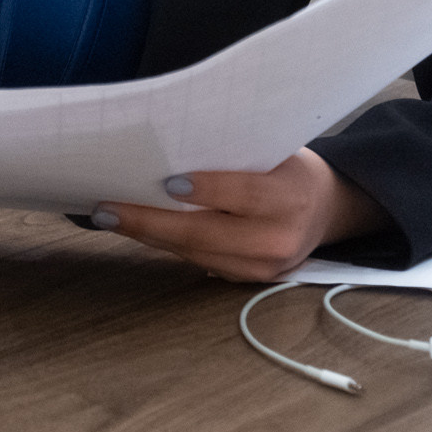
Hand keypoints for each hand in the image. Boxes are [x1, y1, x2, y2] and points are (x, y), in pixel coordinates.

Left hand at [88, 149, 388, 282]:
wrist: (325, 208)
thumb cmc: (286, 167)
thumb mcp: (273, 150)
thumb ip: (233, 154)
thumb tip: (168, 151)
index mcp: (291, 197)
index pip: (244, 194)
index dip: (206, 189)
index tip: (166, 181)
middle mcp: (279, 239)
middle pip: (206, 234)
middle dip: (150, 222)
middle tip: (106, 210)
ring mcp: (264, 268)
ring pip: (195, 253)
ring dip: (148, 236)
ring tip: (110, 219)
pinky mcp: (248, 281)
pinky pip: (198, 262)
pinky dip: (165, 245)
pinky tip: (137, 230)